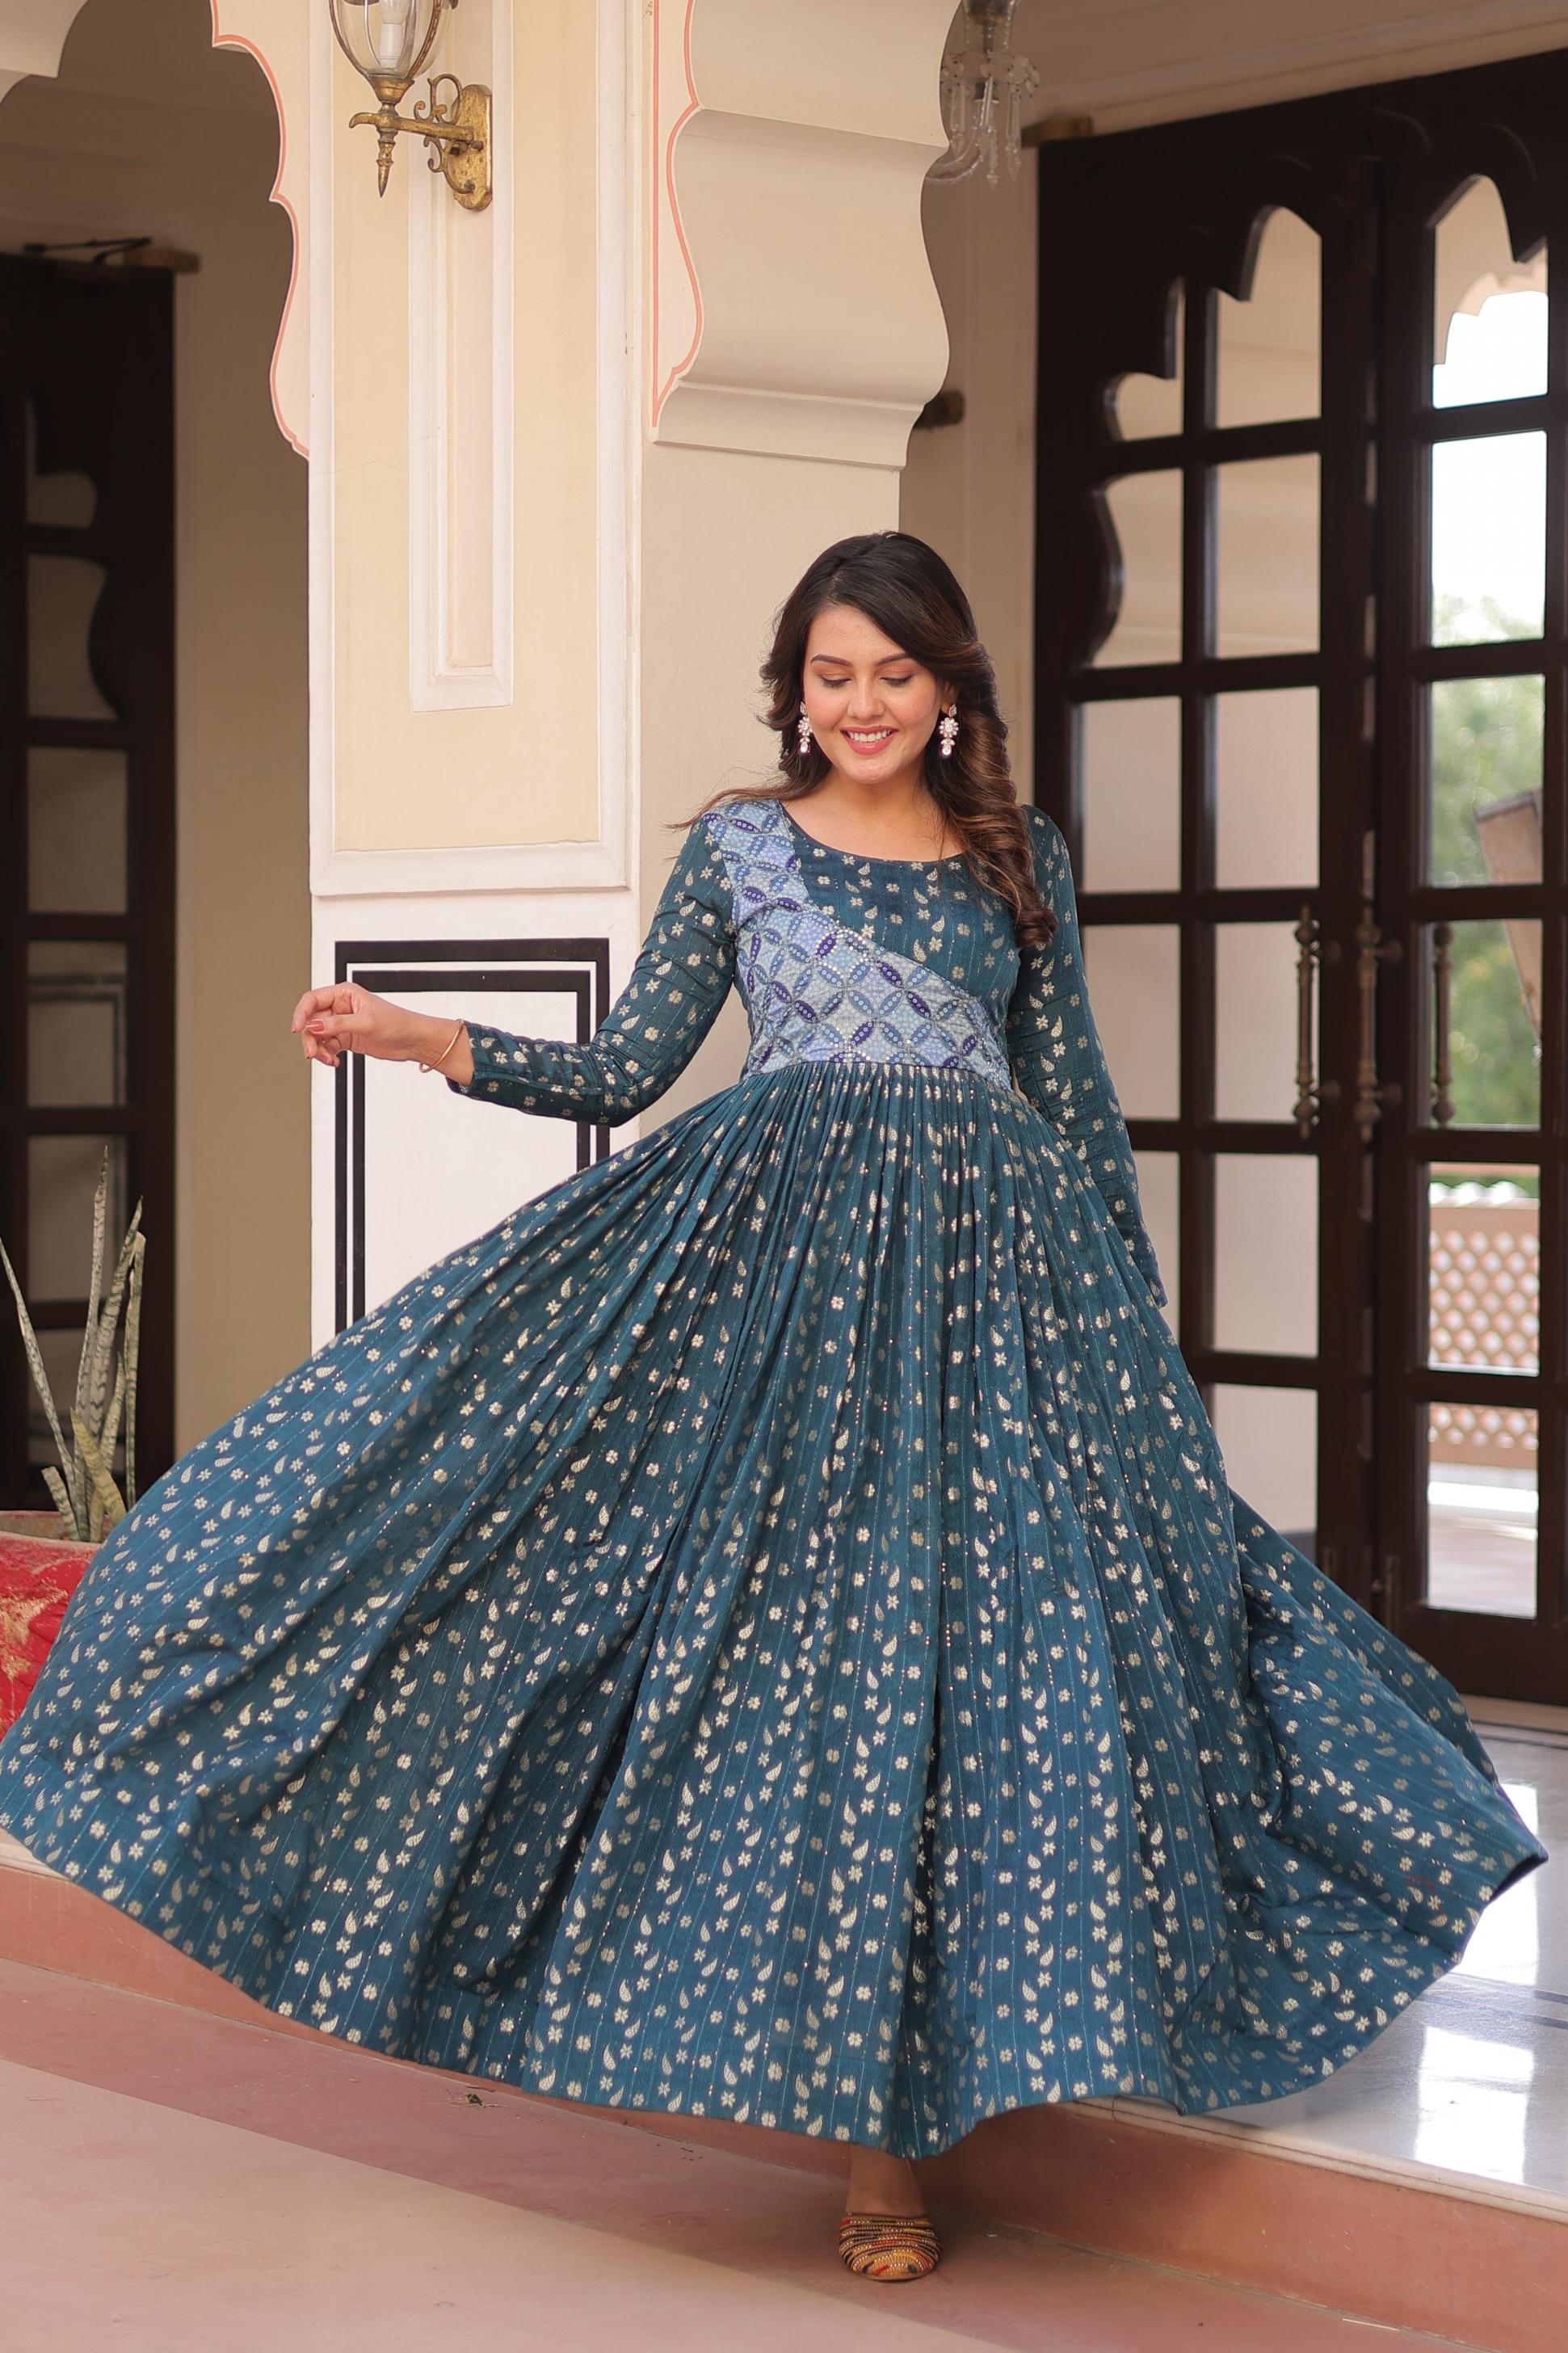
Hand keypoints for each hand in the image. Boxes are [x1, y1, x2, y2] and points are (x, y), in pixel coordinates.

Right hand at [290, 983, 462, 1072]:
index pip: (312, 1000)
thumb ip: (338, 1024)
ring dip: (318, 1050)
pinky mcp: (346, 1039)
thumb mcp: (366, 1022)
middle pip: (311, 1021)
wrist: (413, 1041)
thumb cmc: (397, 1023)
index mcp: (344, 994)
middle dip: (310, 1038)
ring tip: (329, 1060)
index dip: (301, 1013)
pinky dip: (327, 1055)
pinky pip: (327, 1047)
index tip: (297, 1028)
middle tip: (313, 1053)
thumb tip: (314, 1026)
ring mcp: (342, 1024)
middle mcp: (340, 1007)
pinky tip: (335, 1062)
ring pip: (317, 1036)